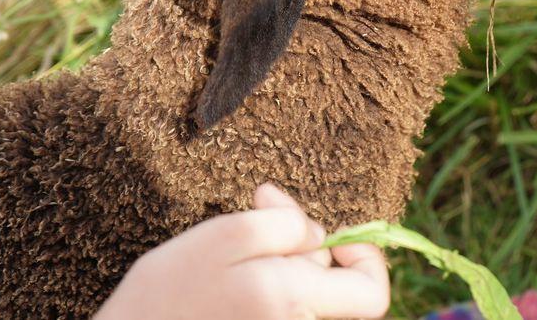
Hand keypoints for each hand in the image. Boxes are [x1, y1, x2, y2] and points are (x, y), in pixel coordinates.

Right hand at [94, 184, 389, 319]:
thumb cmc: (164, 295)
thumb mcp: (222, 237)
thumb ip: (281, 225)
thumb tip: (318, 232)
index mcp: (292, 303)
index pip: (372, 295)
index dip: (364, 260)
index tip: (335, 239)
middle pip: (341, 299)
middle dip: (314, 258)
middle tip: (270, 234)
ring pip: (310, 305)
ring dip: (289, 275)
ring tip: (240, 267)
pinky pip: (287, 317)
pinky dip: (273, 297)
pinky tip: (235, 292)